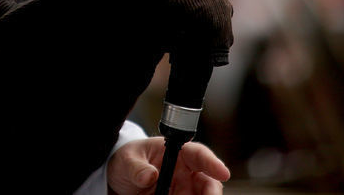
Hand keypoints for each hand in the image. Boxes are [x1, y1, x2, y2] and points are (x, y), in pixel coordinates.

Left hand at [106, 137, 229, 194]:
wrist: (119, 179)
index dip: (213, 162)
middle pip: (208, 182)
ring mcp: (184, 191)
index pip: (198, 154)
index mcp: (176, 153)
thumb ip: (136, 167)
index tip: (223, 173)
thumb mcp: (126, 159)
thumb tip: (149, 175)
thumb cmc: (127, 160)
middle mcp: (186, 173)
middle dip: (212, 193)